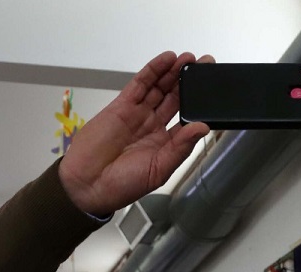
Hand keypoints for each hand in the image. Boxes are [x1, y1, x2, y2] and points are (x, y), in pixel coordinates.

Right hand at [58, 50, 212, 216]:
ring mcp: (137, 114)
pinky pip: (140, 84)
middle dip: (189, 81)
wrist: (87, 184)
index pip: (186, 118)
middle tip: (205, 64)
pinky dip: (153, 70)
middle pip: (175, 98)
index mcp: (165, 144)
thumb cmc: (123, 185)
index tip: (213, 90)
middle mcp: (152, 126)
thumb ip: (181, 147)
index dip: (199, 104)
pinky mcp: (121, 105)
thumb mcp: (160, 169)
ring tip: (189, 58)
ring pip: (159, 87)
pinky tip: (167, 60)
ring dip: (174, 72)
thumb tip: (201, 128)